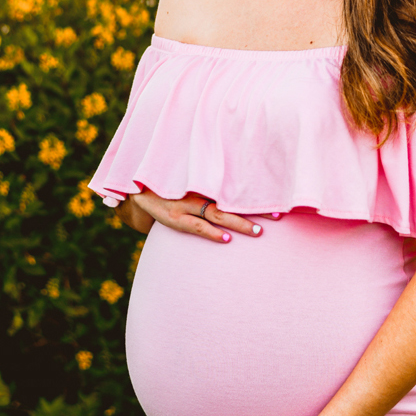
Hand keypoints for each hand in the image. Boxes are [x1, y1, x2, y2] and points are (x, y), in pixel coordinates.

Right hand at [116, 190, 268, 243]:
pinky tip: (226, 239)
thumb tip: (242, 183)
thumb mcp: (189, 176)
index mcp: (203, 178)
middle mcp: (197, 189)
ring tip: (258, 232)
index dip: (255, 187)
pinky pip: (197, 226)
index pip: (234, 182)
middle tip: (278, 214)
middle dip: (255, 207)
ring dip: (238, 223)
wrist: (137, 190)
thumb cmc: (170, 184)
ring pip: (217, 213)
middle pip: (231, 197)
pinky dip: (212, 233)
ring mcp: (185, 204)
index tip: (277, 192)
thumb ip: (211, 180)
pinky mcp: (174, 218)